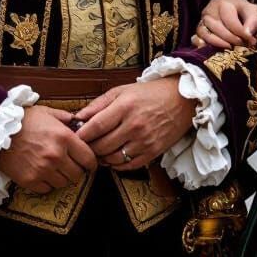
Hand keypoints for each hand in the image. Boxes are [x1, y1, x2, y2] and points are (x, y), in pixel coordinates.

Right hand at [0, 105, 96, 193]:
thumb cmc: (24, 120)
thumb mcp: (48, 112)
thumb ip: (66, 118)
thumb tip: (79, 123)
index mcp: (64, 138)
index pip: (88, 158)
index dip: (91, 162)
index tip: (89, 164)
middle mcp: (56, 156)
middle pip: (77, 174)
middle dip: (77, 171)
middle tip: (72, 166)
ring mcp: (43, 170)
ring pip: (63, 183)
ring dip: (62, 178)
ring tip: (56, 169)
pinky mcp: (30, 180)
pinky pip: (47, 189)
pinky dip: (48, 183)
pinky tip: (43, 173)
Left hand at [74, 79, 195, 171]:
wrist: (182, 99)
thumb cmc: (150, 93)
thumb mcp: (123, 90)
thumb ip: (99, 104)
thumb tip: (78, 117)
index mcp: (125, 106)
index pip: (96, 126)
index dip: (82, 134)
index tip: (74, 137)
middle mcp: (134, 125)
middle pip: (102, 145)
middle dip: (89, 148)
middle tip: (84, 146)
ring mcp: (144, 140)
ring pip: (113, 158)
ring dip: (101, 158)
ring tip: (97, 152)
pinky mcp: (153, 152)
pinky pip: (128, 165)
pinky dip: (116, 165)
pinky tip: (113, 157)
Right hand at [191, 0, 256, 48]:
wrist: (233, 7)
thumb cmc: (243, 11)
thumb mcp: (253, 11)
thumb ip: (254, 21)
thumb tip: (248, 34)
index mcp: (225, 2)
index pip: (230, 20)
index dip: (241, 33)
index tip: (252, 41)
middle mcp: (210, 9)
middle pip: (218, 28)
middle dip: (232, 39)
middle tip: (242, 45)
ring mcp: (203, 19)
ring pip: (206, 33)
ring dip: (220, 43)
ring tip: (231, 47)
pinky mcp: (199, 28)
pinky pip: (197, 38)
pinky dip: (204, 45)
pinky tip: (215, 49)